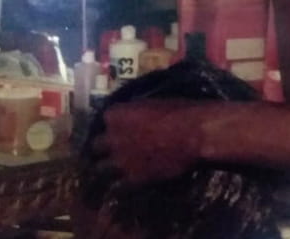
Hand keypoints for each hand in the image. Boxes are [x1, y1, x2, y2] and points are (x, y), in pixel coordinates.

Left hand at [88, 99, 206, 184]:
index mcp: (115, 114)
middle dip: (103, 148)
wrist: (193, 134)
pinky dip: (122, 185)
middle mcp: (111, 137)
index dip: (115, 124)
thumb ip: (139, 112)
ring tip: (114, 171)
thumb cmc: (180, 111)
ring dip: (108, 168)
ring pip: (100, 169)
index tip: (122, 126)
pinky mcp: (132, 179)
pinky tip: (129, 183)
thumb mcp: (155, 103)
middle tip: (113, 149)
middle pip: (96, 145)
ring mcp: (120, 160)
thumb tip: (138, 118)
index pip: (106, 119)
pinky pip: (119, 186)